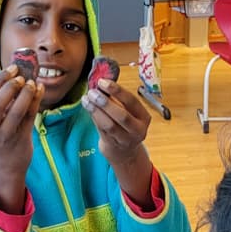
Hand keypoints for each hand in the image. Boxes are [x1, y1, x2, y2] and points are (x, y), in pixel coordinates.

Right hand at [0, 66, 43, 209]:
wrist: (6, 167)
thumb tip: (14, 74)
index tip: (12, 68)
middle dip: (10, 86)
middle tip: (22, 76)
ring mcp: (5, 135)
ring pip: (16, 111)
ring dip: (25, 93)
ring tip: (32, 83)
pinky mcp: (21, 139)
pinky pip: (30, 117)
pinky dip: (35, 101)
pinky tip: (39, 90)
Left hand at [82, 79, 151, 198]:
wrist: (124, 150)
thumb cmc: (125, 123)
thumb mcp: (128, 111)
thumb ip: (117, 98)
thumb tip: (101, 83)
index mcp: (144, 117)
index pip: (132, 101)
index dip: (117, 91)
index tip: (102, 82)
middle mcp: (137, 130)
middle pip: (122, 116)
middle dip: (106, 103)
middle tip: (92, 92)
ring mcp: (125, 140)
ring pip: (110, 125)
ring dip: (96, 111)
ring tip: (86, 99)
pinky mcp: (113, 145)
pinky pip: (102, 130)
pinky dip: (94, 117)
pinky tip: (87, 107)